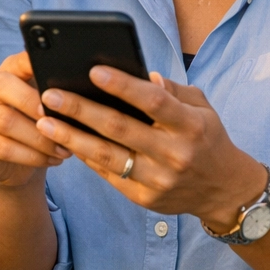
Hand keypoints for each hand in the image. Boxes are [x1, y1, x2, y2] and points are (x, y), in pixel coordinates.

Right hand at [0, 52, 70, 190]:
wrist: (16, 164)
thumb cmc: (38, 124)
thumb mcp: (46, 104)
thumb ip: (57, 92)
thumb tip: (87, 87)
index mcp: (9, 70)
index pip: (19, 59)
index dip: (34, 62)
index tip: (56, 71)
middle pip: (3, 85)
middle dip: (32, 101)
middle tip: (59, 116)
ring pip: (6, 120)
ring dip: (39, 136)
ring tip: (64, 147)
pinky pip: (4, 147)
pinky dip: (33, 155)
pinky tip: (53, 159)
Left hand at [35, 66, 265, 232]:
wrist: (224, 190)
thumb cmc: (207, 138)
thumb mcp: (202, 107)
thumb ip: (173, 90)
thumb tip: (144, 76)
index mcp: (191, 125)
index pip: (153, 101)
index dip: (123, 85)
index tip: (94, 70)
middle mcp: (174, 153)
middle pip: (120, 129)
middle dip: (81, 110)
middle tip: (50, 94)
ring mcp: (158, 179)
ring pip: (107, 156)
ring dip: (71, 138)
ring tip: (45, 121)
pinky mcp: (145, 198)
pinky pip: (108, 174)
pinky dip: (85, 157)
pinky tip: (64, 142)